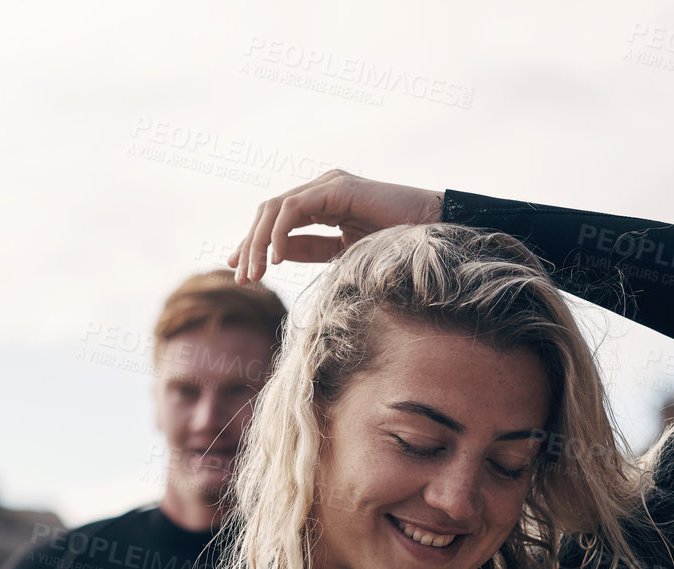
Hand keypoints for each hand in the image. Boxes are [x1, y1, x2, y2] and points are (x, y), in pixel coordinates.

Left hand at [227, 169, 443, 284]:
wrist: (434, 233)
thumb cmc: (397, 244)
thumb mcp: (342, 252)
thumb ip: (309, 249)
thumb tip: (275, 255)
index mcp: (323, 203)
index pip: (276, 220)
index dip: (253, 244)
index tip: (239, 271)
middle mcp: (322, 188)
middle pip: (269, 212)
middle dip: (249, 245)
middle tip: (242, 277)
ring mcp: (329, 184)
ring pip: (275, 208)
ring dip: (258, 242)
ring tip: (255, 273)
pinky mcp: (338, 187)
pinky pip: (294, 208)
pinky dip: (278, 233)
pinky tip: (275, 258)